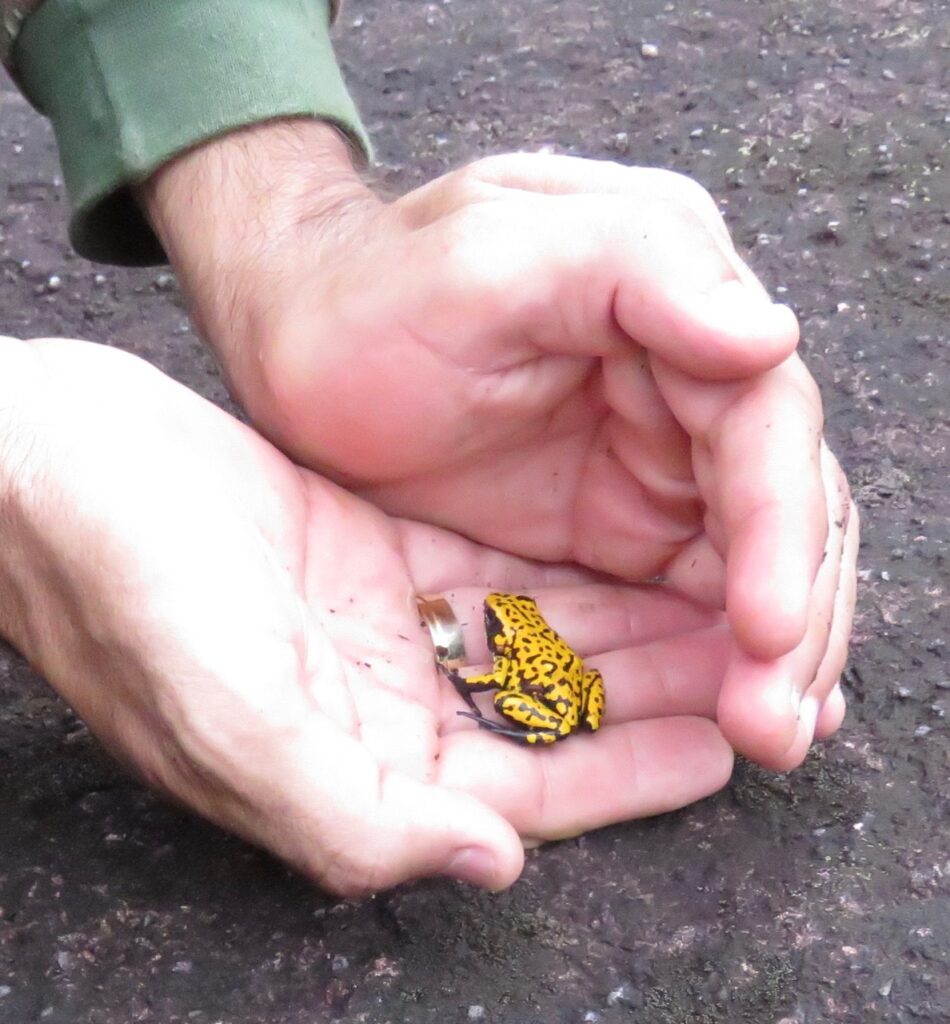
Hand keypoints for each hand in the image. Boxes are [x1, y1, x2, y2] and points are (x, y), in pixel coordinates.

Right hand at [0, 336, 733, 893]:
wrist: (50, 462)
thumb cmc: (121, 581)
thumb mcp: (229, 715)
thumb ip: (351, 816)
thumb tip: (490, 866)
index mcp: (346, 764)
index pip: (520, 789)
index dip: (624, 774)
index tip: (721, 746)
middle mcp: (372, 706)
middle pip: (542, 717)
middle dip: (646, 698)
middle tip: (747, 668)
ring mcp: (376, 627)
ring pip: (530, 645)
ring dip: (618, 634)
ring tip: (710, 611)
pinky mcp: (373, 551)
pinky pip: (492, 575)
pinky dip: (561, 575)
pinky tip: (625, 558)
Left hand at [143, 122, 857, 770]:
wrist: (299, 340)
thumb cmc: (372, 292)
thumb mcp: (485, 254)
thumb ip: (628, 266)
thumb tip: (770, 337)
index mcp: (670, 296)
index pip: (764, 425)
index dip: (781, 533)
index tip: (765, 633)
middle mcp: (685, 378)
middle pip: (779, 508)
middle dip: (792, 617)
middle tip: (778, 725)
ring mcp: (653, 457)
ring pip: (749, 563)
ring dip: (770, 655)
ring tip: (775, 738)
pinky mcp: (613, 522)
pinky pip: (687, 595)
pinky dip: (718, 655)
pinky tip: (737, 715)